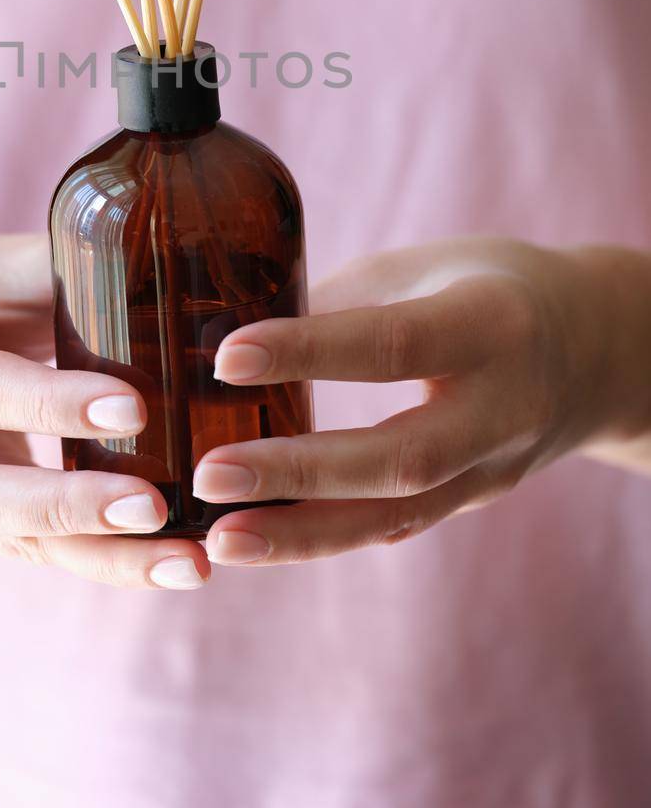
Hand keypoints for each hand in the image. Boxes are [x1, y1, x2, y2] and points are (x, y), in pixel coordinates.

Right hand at [0, 234, 208, 589]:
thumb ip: (65, 275)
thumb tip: (167, 278)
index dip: (44, 403)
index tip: (132, 409)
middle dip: (62, 505)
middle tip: (151, 507)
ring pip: (5, 540)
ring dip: (100, 554)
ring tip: (187, 561)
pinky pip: (36, 551)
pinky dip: (107, 557)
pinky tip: (172, 560)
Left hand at [196, 238, 650, 566]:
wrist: (599, 348)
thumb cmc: (488, 284)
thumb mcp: (426, 266)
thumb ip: (340, 299)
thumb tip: (226, 328)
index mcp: (490, 323)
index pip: (394, 343)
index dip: (310, 351)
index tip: (226, 356)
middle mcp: (502, 407)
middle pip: (401, 456)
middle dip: (299, 471)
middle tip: (208, 474)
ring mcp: (494, 467)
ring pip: (398, 515)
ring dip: (301, 533)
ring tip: (220, 536)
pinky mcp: (475, 500)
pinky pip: (396, 526)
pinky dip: (324, 538)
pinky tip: (257, 541)